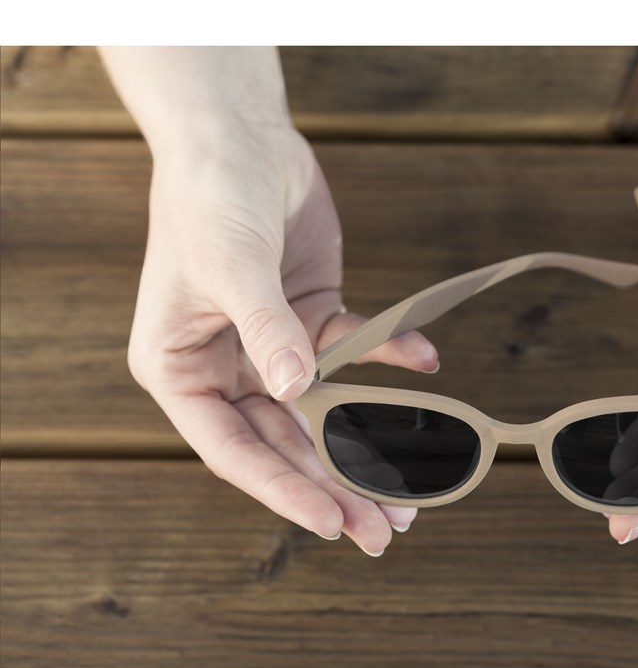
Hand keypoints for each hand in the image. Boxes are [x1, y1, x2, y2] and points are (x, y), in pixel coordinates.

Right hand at [127, 122, 438, 555]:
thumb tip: (295, 391)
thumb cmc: (210, 195)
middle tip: (382, 532)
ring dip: (367, 445)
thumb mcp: (230, 265)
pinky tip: (426, 362)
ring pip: (326, 412)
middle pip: (285, 443)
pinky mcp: (314, 317)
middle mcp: (226, 367)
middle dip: (334, 486)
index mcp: (180, 369)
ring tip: (411, 495)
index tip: (330, 521)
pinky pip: (356, 351)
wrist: (241, 135)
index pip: (232, 449)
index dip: (282, 489)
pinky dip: (391, 358)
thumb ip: (267, 329)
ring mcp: (274, 345)